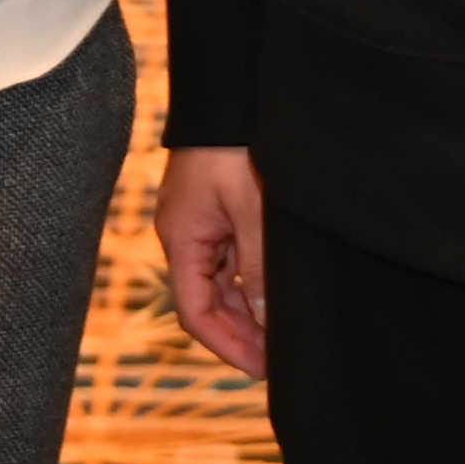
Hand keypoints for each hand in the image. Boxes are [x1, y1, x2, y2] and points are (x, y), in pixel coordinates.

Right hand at [154, 145, 268, 378]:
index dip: (227, 345)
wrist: (229, 95)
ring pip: (222, 281)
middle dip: (242, 332)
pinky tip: (276, 292)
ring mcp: (201, 222)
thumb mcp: (253, 211)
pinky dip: (252, 280)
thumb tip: (268, 319)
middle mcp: (185, 234)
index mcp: (182, 238)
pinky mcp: (218, 209)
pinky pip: (232, 257)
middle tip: (280, 357)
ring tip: (282, 330)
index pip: (195, 312)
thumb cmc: (236, 146)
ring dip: (249, 307)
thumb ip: (260, 268)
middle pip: (208, 300)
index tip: (261, 368)